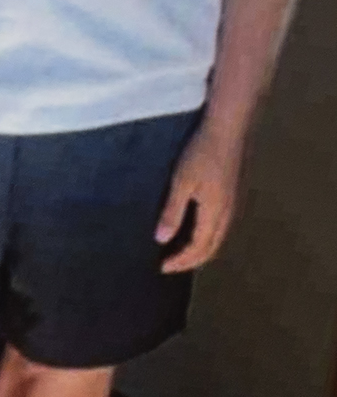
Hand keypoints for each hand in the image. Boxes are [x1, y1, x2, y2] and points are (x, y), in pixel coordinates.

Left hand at [156, 123, 241, 272]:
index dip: (181, 261)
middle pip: (213, 247)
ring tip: (180, 254)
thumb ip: (172, 212)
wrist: (229, 128)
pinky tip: (195, 231)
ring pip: (219, 237)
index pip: (199, 247)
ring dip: (200, 249)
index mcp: (216, 213)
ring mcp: (235, 203)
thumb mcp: (181, 182)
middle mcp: (230, 213)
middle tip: (170, 266)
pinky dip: (207, 236)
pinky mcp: (234, 194)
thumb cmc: (202, 153)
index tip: (162, 267)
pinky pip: (221, 225)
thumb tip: (161, 239)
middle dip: (192, 260)